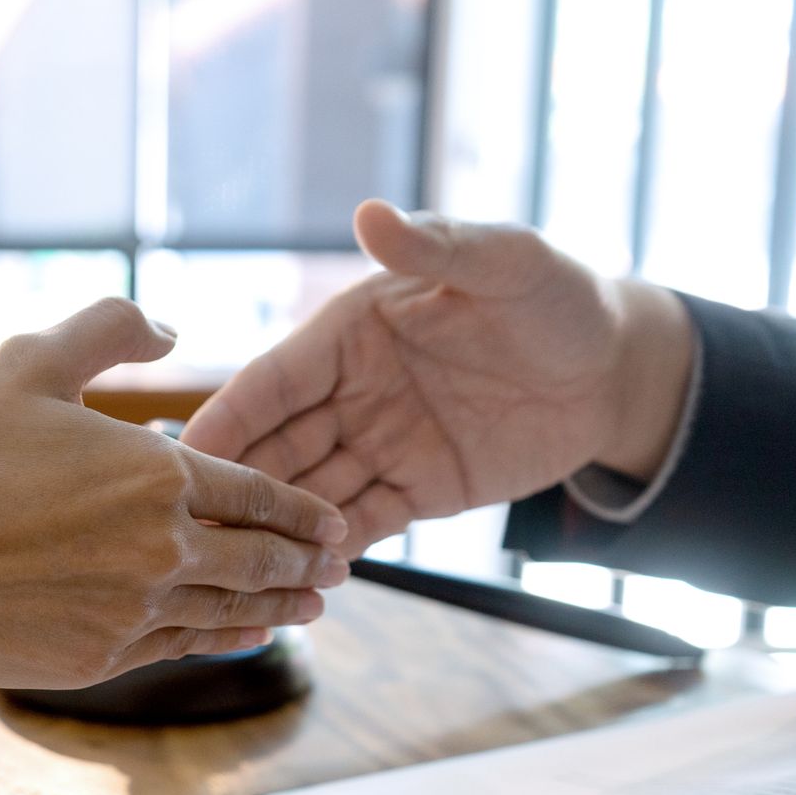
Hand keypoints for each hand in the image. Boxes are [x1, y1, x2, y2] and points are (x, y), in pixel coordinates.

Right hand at [0, 297, 349, 688]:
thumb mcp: (29, 361)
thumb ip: (109, 327)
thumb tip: (170, 327)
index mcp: (157, 475)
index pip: (258, 492)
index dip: (303, 508)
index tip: (334, 520)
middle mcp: (162, 551)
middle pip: (258, 560)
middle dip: (306, 563)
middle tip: (338, 567)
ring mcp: (133, 614)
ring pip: (228, 612)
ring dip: (277, 607)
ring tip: (307, 607)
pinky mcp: (97, 660)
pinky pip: (179, 648)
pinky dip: (220, 639)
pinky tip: (238, 635)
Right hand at [180, 200, 695, 558]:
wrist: (615, 371)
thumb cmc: (557, 298)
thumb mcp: (503, 263)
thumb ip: (436, 246)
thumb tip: (370, 213)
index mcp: (350, 332)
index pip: (273, 381)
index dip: (228, 417)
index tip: (181, 454)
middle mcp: (351, 391)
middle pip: (277, 446)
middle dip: (235, 487)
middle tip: (191, 532)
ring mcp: (379, 445)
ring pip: (311, 493)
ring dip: (280, 530)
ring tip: (247, 571)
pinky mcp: (415, 492)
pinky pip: (362, 525)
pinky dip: (335, 552)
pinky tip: (308, 581)